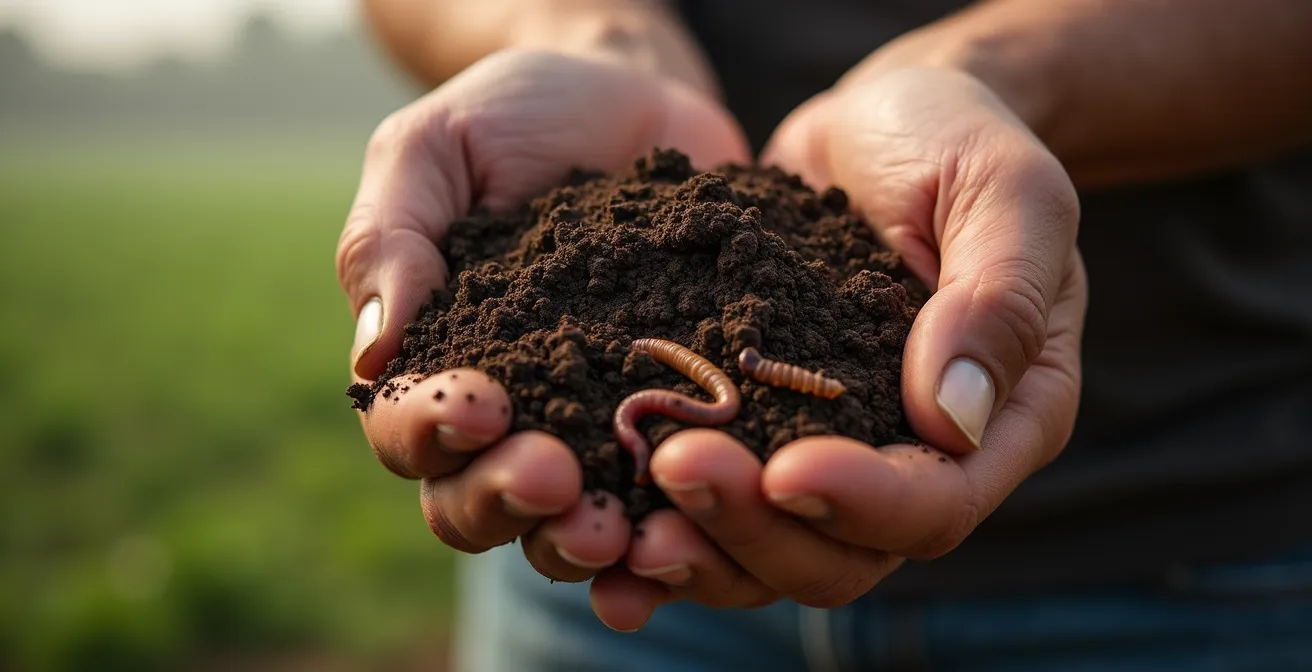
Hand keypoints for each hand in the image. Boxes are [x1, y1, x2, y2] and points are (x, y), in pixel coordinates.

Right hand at [336, 50, 748, 582]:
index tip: (480, 402)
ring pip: (564, 524)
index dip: (430, 430)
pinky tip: (688, 537)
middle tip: (554, 478)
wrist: (631, 94)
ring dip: (580, 537)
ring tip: (618, 529)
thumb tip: (373, 353)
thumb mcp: (434, 149)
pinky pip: (665, 497)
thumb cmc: (514, 115)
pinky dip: (670, 532)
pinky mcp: (675, 416)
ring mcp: (594, 424)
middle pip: (475, 502)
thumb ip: (391, 239)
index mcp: (434, 359)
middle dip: (506, 500)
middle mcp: (508, 412)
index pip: (405, 428)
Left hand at [591, 67, 1086, 629]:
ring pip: (767, 551)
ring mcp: (830, 450)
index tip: (787, 468)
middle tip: (677, 468)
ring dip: (698, 547)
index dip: (866, 503)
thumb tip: (953, 421)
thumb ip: (997, 298)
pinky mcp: (756, 426)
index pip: (937, 502)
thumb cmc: (954, 139)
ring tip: (622, 522)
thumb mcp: (1003, 191)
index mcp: (999, 419)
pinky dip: (659, 521)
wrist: (877, 119)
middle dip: (757, 529)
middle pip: (841, 555)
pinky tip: (598, 517)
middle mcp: (911, 458)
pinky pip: (714, 501)